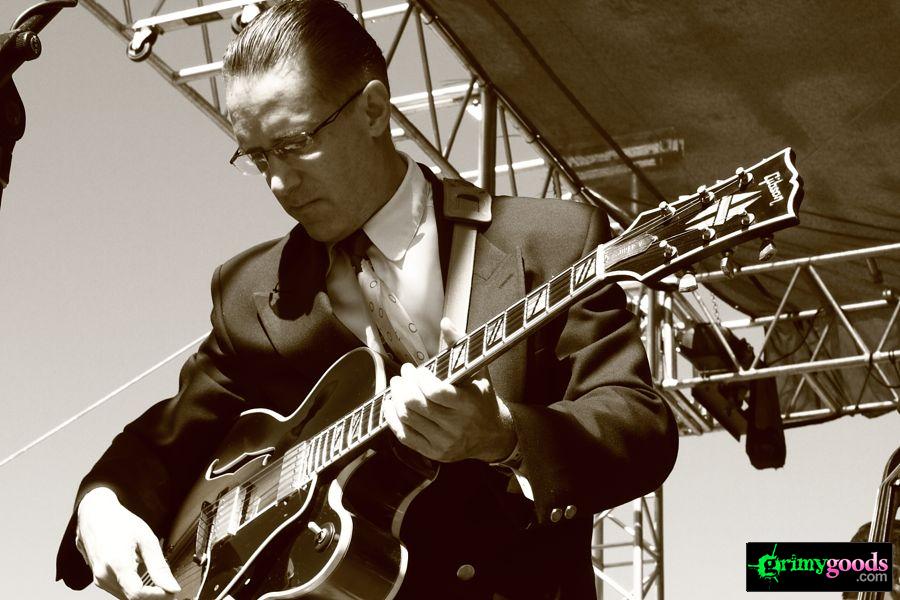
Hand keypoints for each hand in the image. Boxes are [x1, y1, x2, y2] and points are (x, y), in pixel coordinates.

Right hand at [75, 487, 180, 599]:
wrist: (95, 515)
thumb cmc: (120, 523)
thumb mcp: (146, 539)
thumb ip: (159, 566)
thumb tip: (172, 586)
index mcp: (117, 564)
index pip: (138, 594)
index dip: (157, 596)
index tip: (172, 591)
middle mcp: (104, 575)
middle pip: (132, 598)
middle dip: (154, 595)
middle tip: (170, 587)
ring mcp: (99, 579)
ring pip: (126, 597)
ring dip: (144, 593)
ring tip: (159, 581)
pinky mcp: (99, 579)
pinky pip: (120, 591)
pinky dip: (134, 588)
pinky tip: (144, 577)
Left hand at [383, 318, 516, 462]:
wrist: (492, 435)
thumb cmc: (482, 398)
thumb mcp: (478, 370)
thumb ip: (461, 345)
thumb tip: (445, 323)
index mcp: (467, 404)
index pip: (435, 392)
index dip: (418, 378)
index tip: (413, 368)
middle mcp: (455, 426)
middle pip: (416, 404)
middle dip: (403, 386)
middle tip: (401, 375)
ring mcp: (443, 442)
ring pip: (408, 419)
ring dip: (396, 399)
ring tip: (397, 387)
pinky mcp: (433, 453)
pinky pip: (405, 437)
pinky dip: (393, 419)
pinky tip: (391, 405)